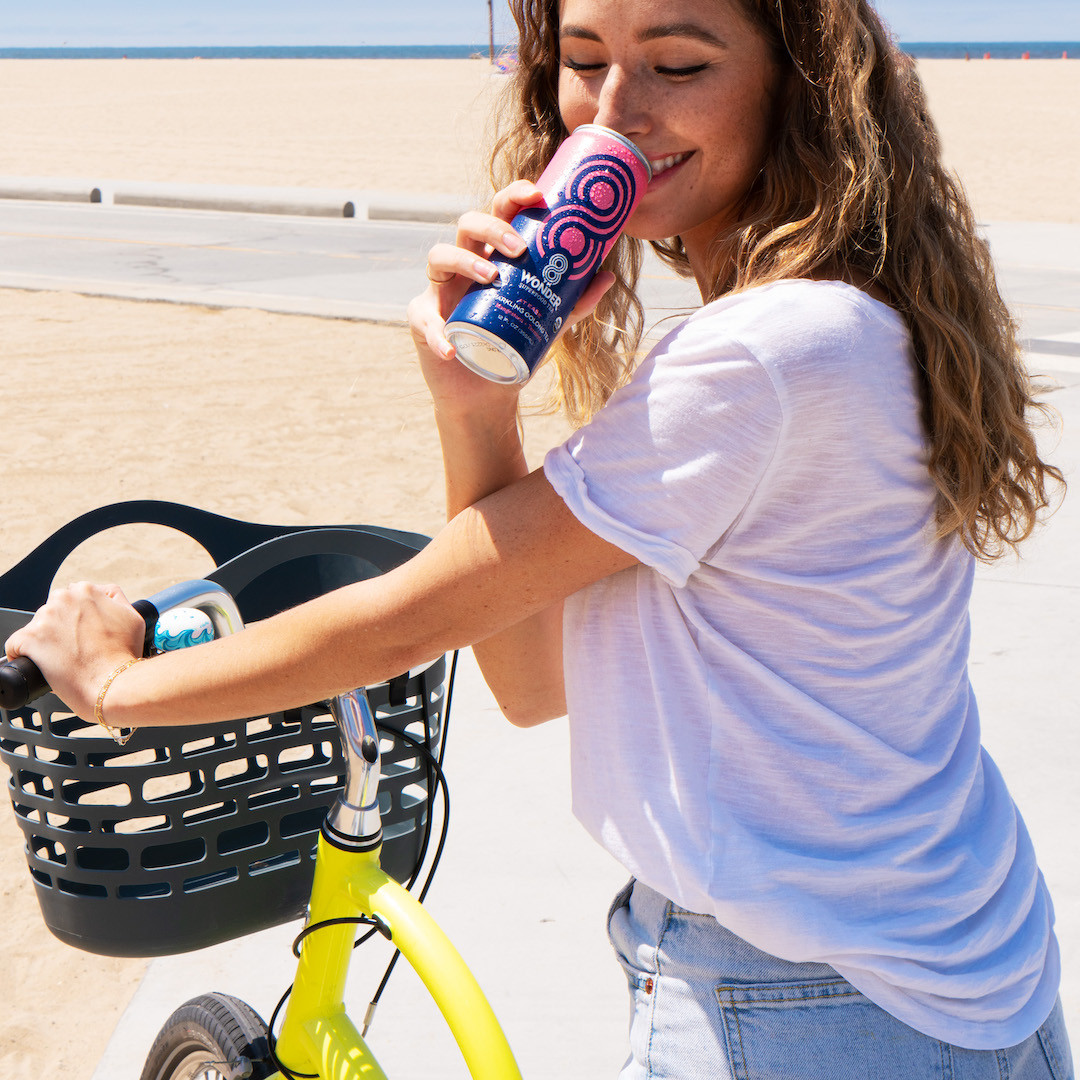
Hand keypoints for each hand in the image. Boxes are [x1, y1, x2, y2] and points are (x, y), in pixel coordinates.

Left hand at [4, 582, 145, 721]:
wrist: (112, 684)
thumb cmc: (123, 655)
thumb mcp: (133, 617)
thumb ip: (116, 598)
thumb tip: (103, 594)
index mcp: (86, 591)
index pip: (72, 597)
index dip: (78, 617)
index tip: (82, 633)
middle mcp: (63, 599)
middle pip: (53, 611)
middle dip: (60, 627)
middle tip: (75, 648)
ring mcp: (45, 618)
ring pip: (36, 627)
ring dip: (45, 641)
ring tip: (62, 659)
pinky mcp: (29, 639)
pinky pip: (14, 645)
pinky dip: (22, 655)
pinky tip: (37, 664)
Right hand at [407, 180, 615, 420]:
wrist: (487, 395)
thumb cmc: (513, 350)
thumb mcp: (548, 326)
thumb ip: (574, 303)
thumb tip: (607, 276)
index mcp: (493, 258)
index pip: (499, 214)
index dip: (512, 197)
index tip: (536, 194)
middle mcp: (464, 266)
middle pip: (467, 225)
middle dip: (493, 226)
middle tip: (519, 247)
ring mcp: (441, 290)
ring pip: (439, 256)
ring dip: (465, 260)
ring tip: (491, 277)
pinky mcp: (422, 321)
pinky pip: (423, 319)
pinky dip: (436, 332)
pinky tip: (451, 348)